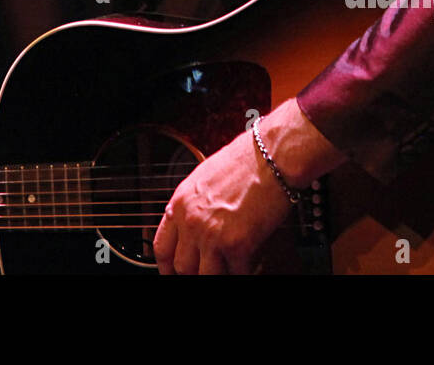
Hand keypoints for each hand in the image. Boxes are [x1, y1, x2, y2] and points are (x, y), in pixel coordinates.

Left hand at [151, 99, 344, 274]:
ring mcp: (212, 236)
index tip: (174, 272)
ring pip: (206, 276)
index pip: (162, 248)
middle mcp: (192, 221)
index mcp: (180, 203)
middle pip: (182, 267)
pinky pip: (237, 274)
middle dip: (196, 272)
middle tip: (210, 269)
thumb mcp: (203, 178)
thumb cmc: (244, 160)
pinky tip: (252, 260)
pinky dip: (245, 271)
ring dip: (220, 273)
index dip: (167, 267)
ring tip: (232, 264)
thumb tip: (190, 226)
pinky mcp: (238, 246)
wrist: (271, 156)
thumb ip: (192, 205)